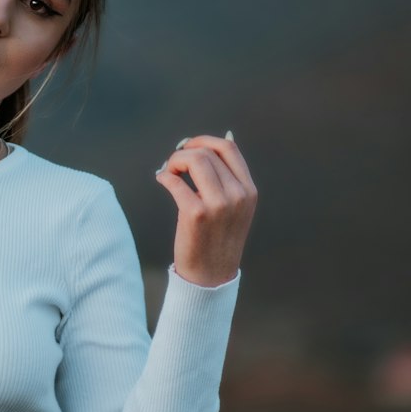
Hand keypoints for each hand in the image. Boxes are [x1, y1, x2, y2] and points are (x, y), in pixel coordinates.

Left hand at [155, 131, 256, 285]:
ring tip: (168, 172)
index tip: (189, 147)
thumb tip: (225, 136)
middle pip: (206, 152)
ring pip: (193, 160)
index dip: (204, 141)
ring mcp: (218, 205)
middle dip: (183, 153)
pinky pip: (175, 181)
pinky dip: (164, 176)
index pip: (228, 148)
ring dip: (173, 161)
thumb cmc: (218, 239)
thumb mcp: (236, 207)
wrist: (211, 275)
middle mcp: (237, 195)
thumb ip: (230, 177)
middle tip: (173, 164)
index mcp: (248, 191)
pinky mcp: (196, 215)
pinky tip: (162, 180)